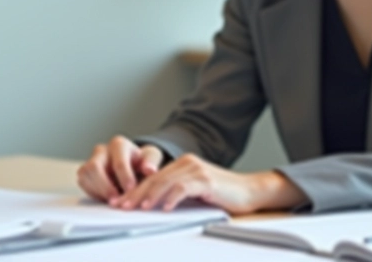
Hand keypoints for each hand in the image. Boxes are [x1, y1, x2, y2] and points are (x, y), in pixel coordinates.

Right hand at [77, 136, 163, 201]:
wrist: (132, 164)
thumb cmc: (141, 161)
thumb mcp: (150, 159)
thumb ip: (151, 162)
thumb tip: (150, 170)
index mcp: (119, 145)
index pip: (118, 161)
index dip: (124, 177)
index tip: (131, 189)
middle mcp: (102, 150)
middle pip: (94, 167)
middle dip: (105, 186)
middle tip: (117, 201)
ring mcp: (91, 161)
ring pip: (85, 175)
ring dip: (98, 191)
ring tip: (113, 201)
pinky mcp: (85, 173)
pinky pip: (83, 183)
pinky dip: (93, 193)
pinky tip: (106, 198)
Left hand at [111, 154, 305, 214]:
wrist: (250, 191)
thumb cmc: (223, 195)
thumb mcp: (195, 192)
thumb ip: (176, 193)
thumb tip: (152, 205)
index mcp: (183, 164)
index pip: (153, 177)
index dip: (135, 190)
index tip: (121, 202)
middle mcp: (188, 163)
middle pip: (155, 178)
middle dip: (136, 193)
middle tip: (122, 206)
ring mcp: (197, 169)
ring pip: (166, 182)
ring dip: (150, 196)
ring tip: (139, 208)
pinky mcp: (206, 179)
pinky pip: (184, 187)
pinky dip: (173, 197)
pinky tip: (165, 208)